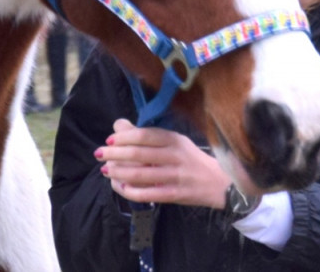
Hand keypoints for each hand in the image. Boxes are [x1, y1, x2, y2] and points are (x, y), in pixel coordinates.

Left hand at [94, 119, 231, 208]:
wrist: (220, 183)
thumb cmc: (191, 159)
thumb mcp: (174, 141)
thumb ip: (147, 134)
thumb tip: (118, 125)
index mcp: (174, 139)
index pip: (144, 135)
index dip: (124, 137)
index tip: (109, 139)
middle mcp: (174, 156)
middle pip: (139, 154)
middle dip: (115, 154)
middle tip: (99, 154)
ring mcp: (175, 176)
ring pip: (141, 174)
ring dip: (119, 173)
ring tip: (106, 171)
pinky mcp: (176, 195)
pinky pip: (149, 194)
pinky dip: (132, 192)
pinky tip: (121, 188)